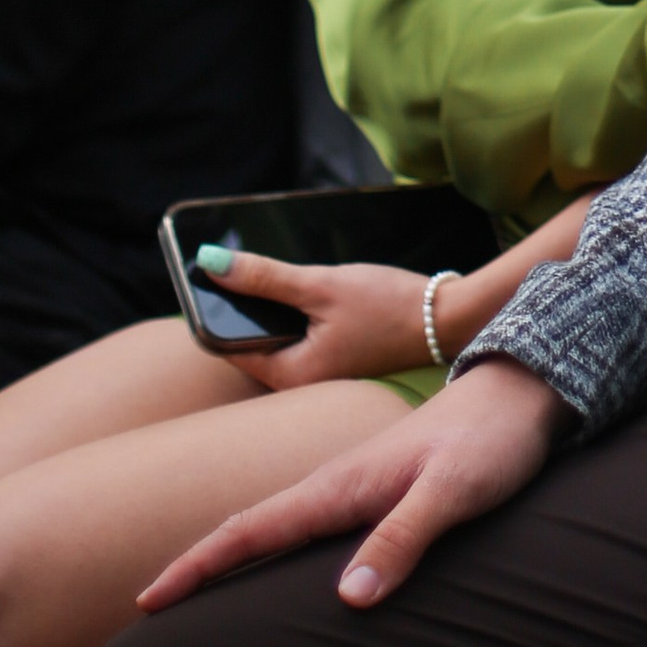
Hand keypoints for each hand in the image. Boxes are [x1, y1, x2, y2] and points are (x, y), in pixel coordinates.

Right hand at [137, 357, 571, 612]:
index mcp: (340, 484)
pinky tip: (280, 565)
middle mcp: (337, 483)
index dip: (197, 566)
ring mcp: (355, 485)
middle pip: (250, 527)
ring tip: (196, 592)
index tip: (147, 599)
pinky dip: (275, 546)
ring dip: (232, 556)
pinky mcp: (377, 491)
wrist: (522, 393)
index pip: (251, 528)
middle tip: (148, 605)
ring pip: (277, 524)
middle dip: (197, 566)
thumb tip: (347, 600)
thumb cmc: (490, 442)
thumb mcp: (452, 494)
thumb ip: (401, 540)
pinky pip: (309, 524)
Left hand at [196, 251, 437, 391]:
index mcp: (291, 376)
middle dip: (237, 306)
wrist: (448, 318)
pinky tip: (299, 289)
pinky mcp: (332, 360)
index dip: (209, 308)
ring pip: (272, 337)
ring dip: (264, 308)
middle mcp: (300, 384)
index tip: (198, 274)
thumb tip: (210, 262)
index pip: (226, 346)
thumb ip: (264, 276)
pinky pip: (294, 336)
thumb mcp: (321, 285)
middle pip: (247, 342)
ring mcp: (317, 374)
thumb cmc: (388, 305)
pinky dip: (289, 313)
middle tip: (230, 265)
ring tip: (266, 273)